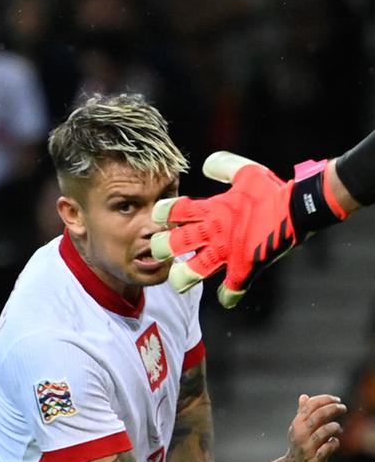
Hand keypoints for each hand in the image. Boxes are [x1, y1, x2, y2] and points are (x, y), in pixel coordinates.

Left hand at [148, 152, 347, 307]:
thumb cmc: (273, 190)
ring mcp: (228, 252)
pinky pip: (230, 290)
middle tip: (163, 249)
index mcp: (212, 210)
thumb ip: (224, 166)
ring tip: (182, 276)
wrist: (301, 206)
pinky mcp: (245, 267)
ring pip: (191, 273)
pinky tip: (227, 295)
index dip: (162, 214)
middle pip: (171, 244)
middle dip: (160, 249)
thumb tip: (205, 165)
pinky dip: (228, 296)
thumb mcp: (247, 172)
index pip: (173, 211)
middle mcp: (214, 232)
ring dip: (182, 278)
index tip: (161, 217)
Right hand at [276, 392, 346, 461]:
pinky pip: (328, 448)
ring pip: (324, 431)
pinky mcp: (315, 460)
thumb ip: (302, 413)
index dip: (325, 399)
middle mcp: (300, 434)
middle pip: (318, 415)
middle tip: (343, 408)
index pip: (310, 405)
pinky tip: (333, 442)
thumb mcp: (297, 429)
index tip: (336, 400)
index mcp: (296, 425)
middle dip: (333, 409)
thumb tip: (304, 397)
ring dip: (335, 427)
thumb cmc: (298, 447)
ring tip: (338, 428)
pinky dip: (334, 443)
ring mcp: (307, 448)